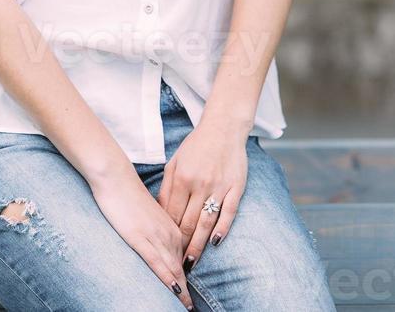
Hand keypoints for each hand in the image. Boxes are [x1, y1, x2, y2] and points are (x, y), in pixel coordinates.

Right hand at [89, 165, 194, 309]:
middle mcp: (168, 232)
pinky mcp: (141, 238)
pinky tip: (175, 291)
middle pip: (180, 267)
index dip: (186, 280)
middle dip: (185, 291)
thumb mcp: (147, 215)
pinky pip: (158, 263)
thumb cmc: (128, 195)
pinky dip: (167, 279)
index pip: (182, 259)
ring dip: (180, 290)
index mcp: (171, 225)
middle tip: (191, 309)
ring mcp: (155, 235)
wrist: (116, 177)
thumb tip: (158, 245)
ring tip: (186, 308)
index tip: (189, 299)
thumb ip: (156, 230)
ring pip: (173, 268)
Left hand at [156, 121, 247, 272]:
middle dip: (181, 246)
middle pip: (188, 223)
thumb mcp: (175, 162)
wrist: (223, 128)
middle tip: (176, 265)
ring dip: (198, 245)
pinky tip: (215, 243)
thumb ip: (167, 187)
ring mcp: (218, 187)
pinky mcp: (235, 188)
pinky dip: (221, 229)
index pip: (172, 214)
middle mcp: (199, 184)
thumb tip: (159, 213)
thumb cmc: (196, 146)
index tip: (163, 249)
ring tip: (191, 262)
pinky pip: (228, 213)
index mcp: (182, 178)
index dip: (167, 234)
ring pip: (206, 223)